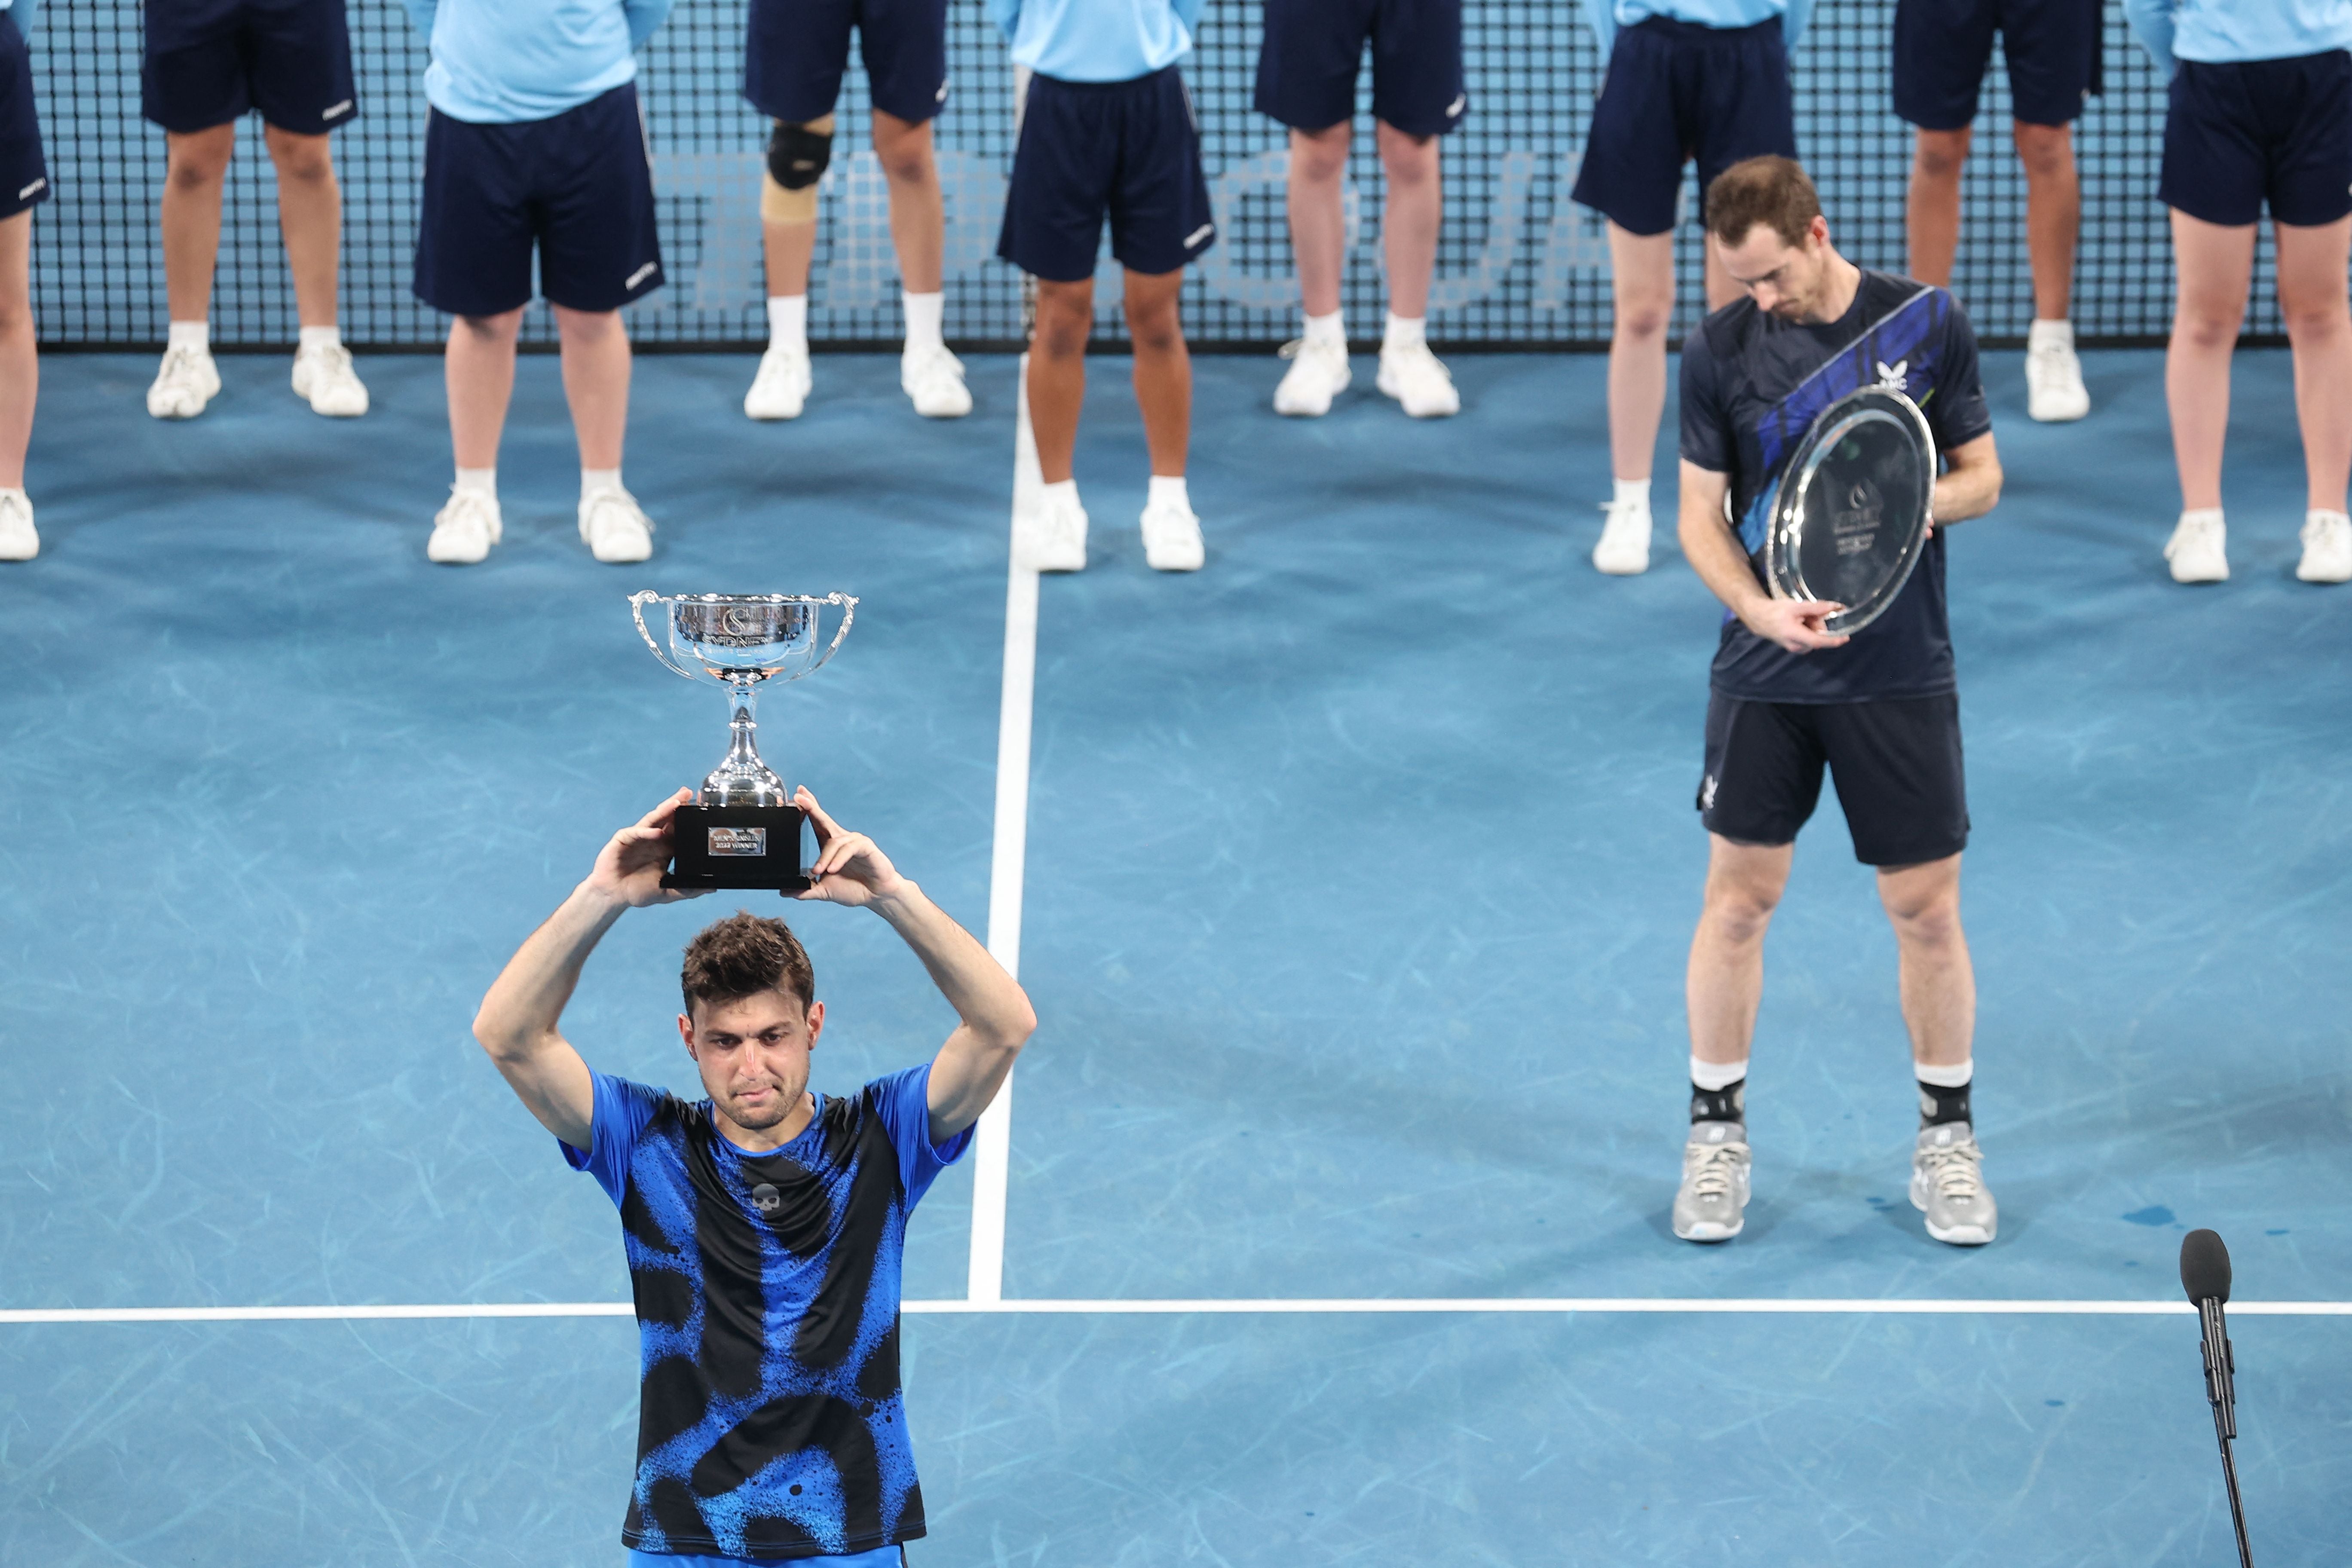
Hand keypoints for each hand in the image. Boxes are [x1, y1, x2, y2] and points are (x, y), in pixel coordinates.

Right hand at [585, 790, 707, 908]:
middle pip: (669, 818)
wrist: (613, 895)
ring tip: (678, 801)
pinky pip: (636, 832)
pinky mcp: (624, 839)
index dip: (692, 819)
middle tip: (692, 794)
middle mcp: (654, 838)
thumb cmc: (638, 891)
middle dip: (679, 805)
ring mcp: (639, 836)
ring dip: (665, 809)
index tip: (706, 809)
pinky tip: (657, 832)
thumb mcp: (667, 892)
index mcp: (667, 848)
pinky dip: (647, 832)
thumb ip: (687, 890)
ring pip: (654, 819)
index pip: (682, 829)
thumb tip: (712, 888)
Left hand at [793, 788, 907, 908]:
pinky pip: (849, 848)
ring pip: (834, 842)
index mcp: (829, 844)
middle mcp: (840, 838)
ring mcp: (853, 840)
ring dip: (824, 857)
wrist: (876, 896)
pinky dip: (838, 859)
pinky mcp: (865, 846)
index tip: (790, 798)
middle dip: (810, 807)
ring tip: (818, 871)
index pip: (815, 822)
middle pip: (823, 818)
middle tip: (798, 797)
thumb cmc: (853, 889)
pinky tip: (832, 869)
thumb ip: (805, 890)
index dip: (804, 809)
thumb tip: (783, 891)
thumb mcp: (823, 891)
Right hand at [1741, 596, 1850, 653]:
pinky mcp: (1796, 648)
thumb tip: (1836, 607)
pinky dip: (1809, 630)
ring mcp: (1796, 649)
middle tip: (1808, 613)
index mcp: (1795, 635)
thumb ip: (1816, 608)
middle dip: (1818, 624)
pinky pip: (1809, 639)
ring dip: (1813, 626)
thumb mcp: (1796, 606)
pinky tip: (1799, 623)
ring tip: (1801, 618)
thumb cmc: (1776, 611)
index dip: (1832, 640)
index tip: (1845, 638)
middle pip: (1817, 635)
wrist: (1760, 619)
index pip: (1817, 641)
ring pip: (1814, 637)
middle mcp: (1797, 646)